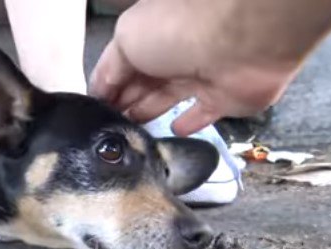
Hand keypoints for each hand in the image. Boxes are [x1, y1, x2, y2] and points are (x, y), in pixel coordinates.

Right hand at [91, 40, 290, 135]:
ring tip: (131, 134)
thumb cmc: (177, 31)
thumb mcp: (126, 40)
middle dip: (124, 105)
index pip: (119, 67)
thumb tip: (99, 94)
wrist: (239, 40)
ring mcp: (198, 76)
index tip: (91, 115)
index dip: (104, 90)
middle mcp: (171, 54)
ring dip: (149, 113)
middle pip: (142, 85)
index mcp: (147, 36)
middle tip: (108, 131)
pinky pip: (203, 113)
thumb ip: (109, 70)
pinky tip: (174, 130)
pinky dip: (189, 122)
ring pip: (167, 99)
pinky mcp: (222, 98)